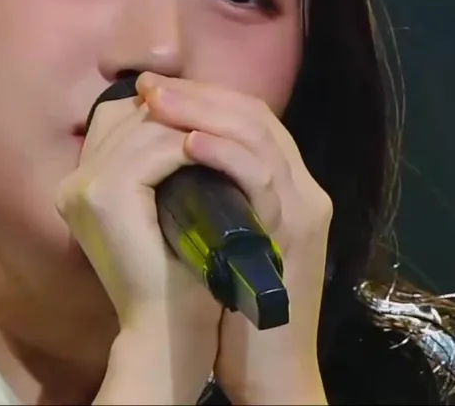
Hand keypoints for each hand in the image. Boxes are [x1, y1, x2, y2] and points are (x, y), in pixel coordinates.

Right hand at [56, 86, 220, 404]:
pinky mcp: (106, 194)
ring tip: (230, 127)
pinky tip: (222, 151)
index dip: (163, 105)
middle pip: (130, 114)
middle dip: (181, 106)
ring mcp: (85, 186)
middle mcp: (73, 180)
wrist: (168, 327)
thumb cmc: (175, 271)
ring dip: (194, 123)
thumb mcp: (165, 206)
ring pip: (148, 127)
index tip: (207, 107)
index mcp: (79, 183)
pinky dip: (196, 146)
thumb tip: (192, 116)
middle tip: (227, 107)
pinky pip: (159, 150)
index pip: (117, 117)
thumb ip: (161, 165)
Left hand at [139, 74, 332, 404]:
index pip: (251, 119)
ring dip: (204, 112)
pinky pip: (262, 178)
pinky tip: (188, 143)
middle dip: (199, 94)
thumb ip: (206, 202)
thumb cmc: (236, 313)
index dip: (204, 97)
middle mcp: (303, 191)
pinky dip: (225, 153)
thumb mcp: (222, 243)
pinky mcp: (294, 233)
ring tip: (160, 101)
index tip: (155, 90)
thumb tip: (156, 169)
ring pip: (261, 135)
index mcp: (288, 189)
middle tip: (150, 85)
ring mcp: (303, 210)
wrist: (270, 370)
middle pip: (257, 116)